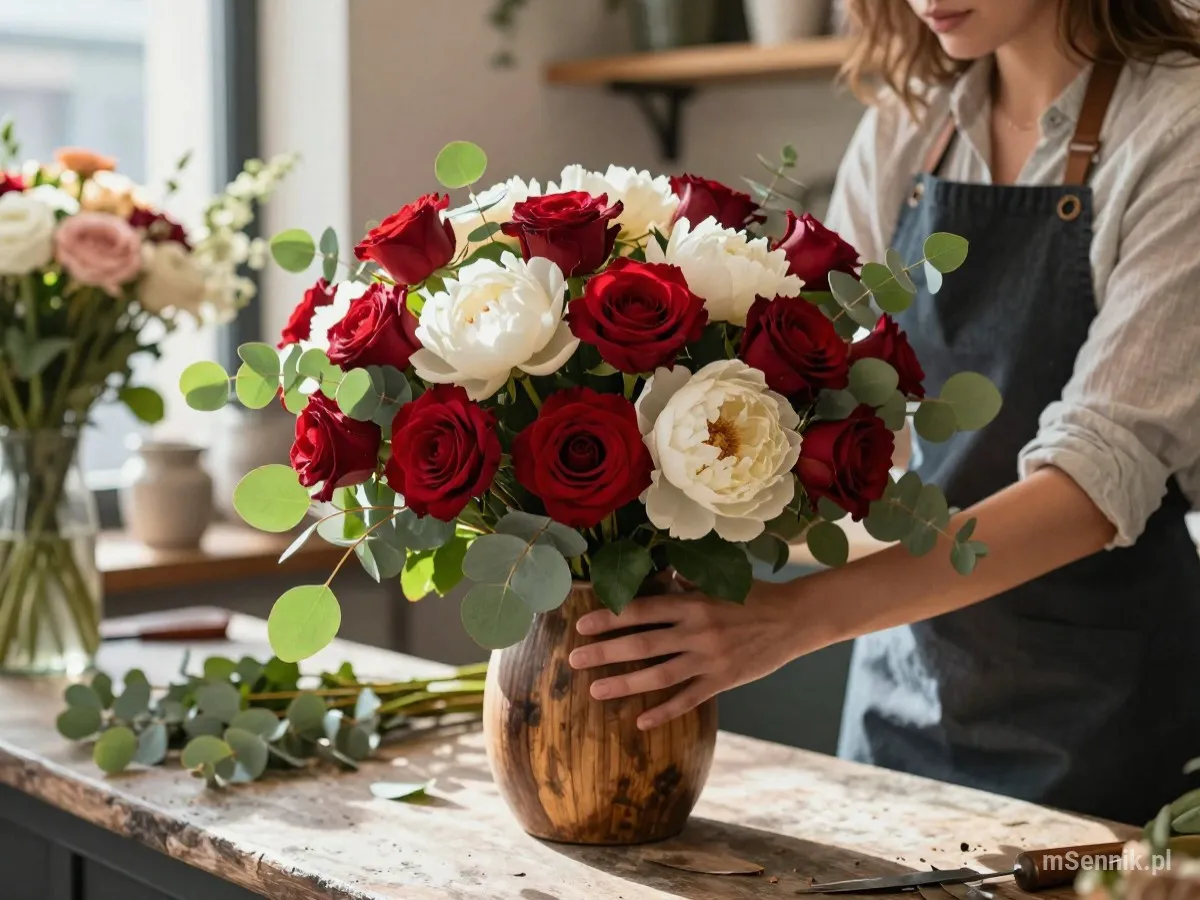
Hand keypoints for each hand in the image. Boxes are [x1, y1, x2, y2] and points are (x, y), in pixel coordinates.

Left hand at [568, 578, 831, 730]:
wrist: (795, 620)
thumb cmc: (754, 596)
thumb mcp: (719, 581)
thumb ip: (686, 580)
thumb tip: (656, 572)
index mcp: (693, 603)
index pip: (642, 611)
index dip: (610, 618)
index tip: (582, 625)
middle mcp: (697, 632)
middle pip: (642, 644)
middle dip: (605, 653)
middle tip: (574, 660)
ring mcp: (710, 660)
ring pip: (659, 675)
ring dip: (624, 684)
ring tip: (595, 691)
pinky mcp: (723, 681)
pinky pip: (688, 700)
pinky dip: (664, 711)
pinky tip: (641, 721)